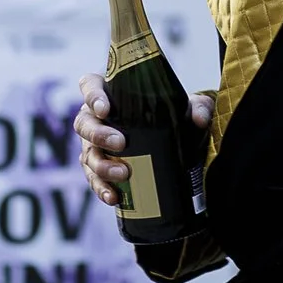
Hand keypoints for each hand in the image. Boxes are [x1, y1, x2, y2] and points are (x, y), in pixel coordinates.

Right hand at [74, 74, 214, 205]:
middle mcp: (97, 119)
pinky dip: (101, 188)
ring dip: (101, 166)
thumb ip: (198, 107)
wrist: (177, 143)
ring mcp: (96, 146)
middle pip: (84, 123)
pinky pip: (94, 179)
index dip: (92, 96)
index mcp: (111, 95)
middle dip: (98, 134)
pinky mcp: (101, 170)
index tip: (105, 109)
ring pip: (87, 154)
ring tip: (123, 174)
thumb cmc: (174, 115)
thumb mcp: (189, 107)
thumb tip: (198, 120)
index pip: (90, 86)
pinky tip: (113, 197)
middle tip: (121, 143)